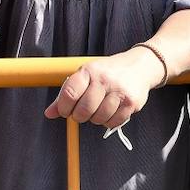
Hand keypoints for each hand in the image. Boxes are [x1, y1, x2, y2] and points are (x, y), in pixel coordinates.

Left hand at [44, 47, 166, 128]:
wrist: (140, 66)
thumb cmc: (108, 73)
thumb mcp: (86, 76)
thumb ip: (66, 94)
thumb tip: (49, 113)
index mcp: (89, 71)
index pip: (69, 94)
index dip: (64, 108)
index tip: (66, 110)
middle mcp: (104, 79)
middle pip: (83, 111)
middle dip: (80, 116)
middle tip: (84, 111)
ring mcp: (119, 91)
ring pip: (98, 119)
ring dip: (96, 119)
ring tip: (101, 108)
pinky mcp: (131, 102)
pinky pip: (113, 123)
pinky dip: (110, 121)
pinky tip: (112, 110)